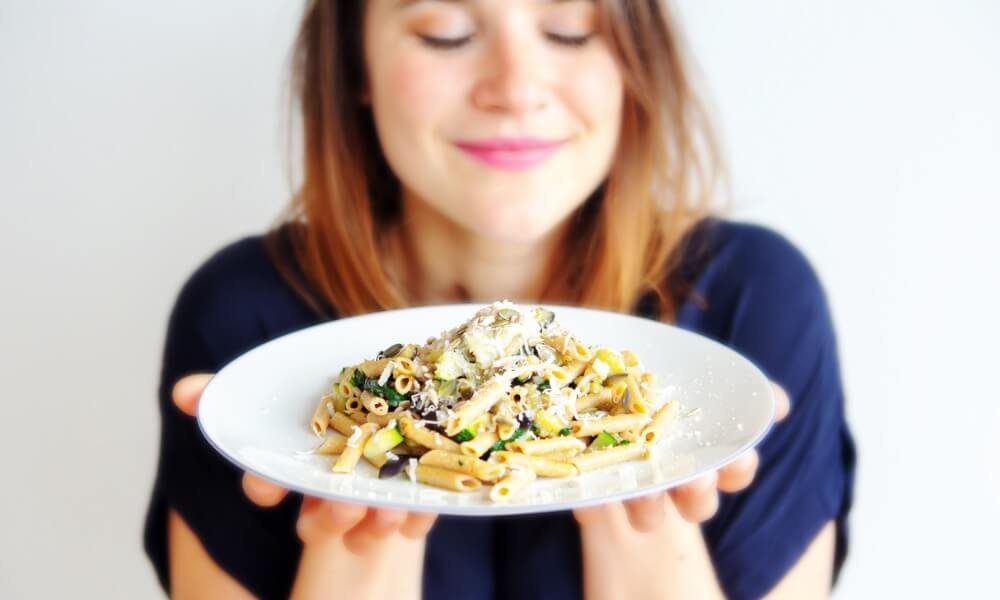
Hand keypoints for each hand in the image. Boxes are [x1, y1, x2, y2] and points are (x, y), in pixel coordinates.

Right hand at [171, 374, 436, 553]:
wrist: (393, 395)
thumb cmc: (331, 399)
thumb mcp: (289, 384)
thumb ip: (238, 390)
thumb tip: (184, 393)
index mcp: (294, 470)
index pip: (265, 485)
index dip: (263, 486)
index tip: (266, 489)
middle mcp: (329, 492)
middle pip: (322, 517)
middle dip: (330, 517)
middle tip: (343, 505)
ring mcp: (371, 499)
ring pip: (369, 525)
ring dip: (377, 522)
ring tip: (389, 510)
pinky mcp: (411, 501)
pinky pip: (416, 520)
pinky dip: (419, 518)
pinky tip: (422, 508)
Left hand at [574, 381, 790, 531]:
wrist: (597, 391)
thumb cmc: (659, 390)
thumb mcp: (694, 378)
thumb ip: (738, 388)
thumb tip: (778, 403)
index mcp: (706, 458)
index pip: (736, 472)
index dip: (739, 469)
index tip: (738, 456)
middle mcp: (673, 482)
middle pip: (697, 504)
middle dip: (698, 494)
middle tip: (693, 479)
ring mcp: (633, 491)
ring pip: (647, 514)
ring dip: (648, 505)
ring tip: (640, 489)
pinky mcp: (592, 493)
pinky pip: (592, 506)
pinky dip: (591, 501)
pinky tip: (586, 491)